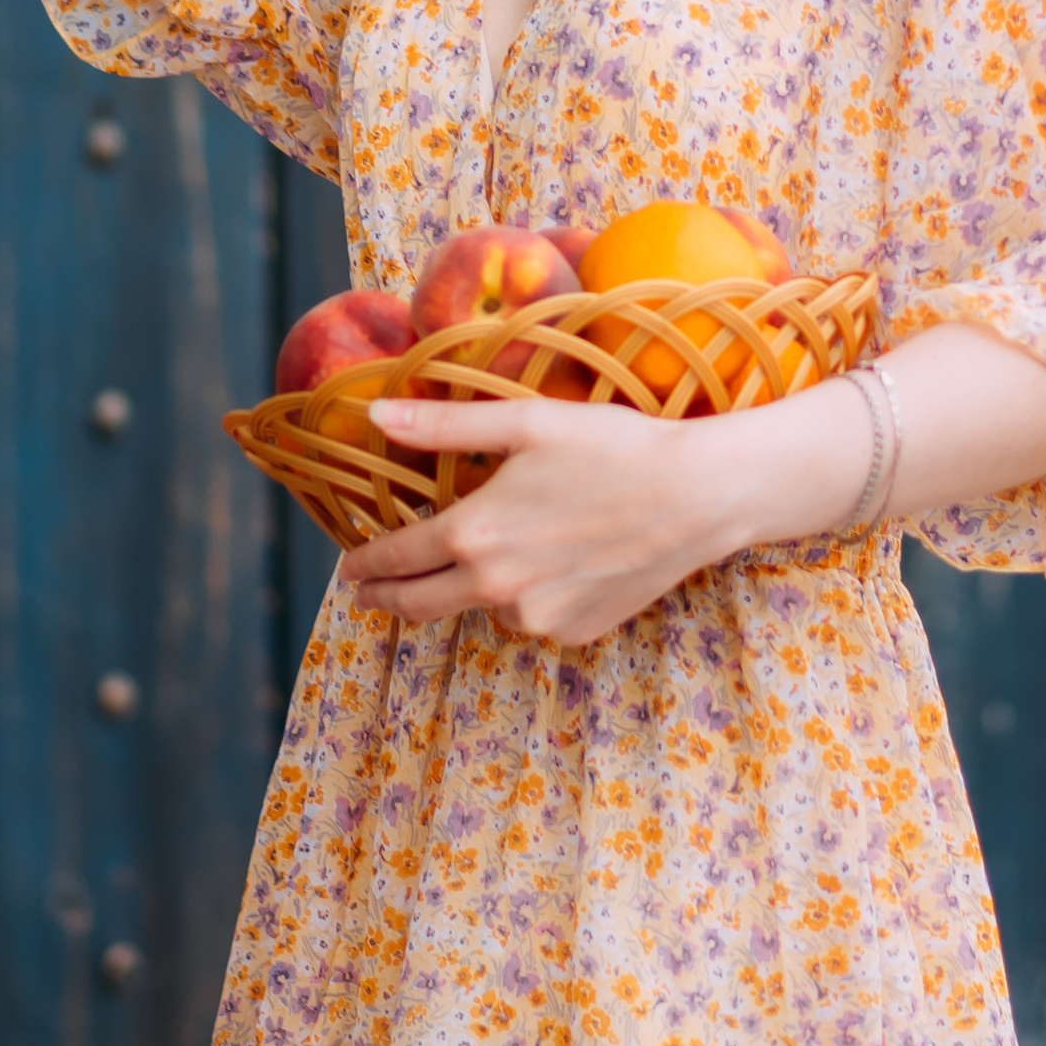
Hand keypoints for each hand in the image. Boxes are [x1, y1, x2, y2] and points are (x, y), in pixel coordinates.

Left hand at [342, 393, 733, 647]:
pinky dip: (529, 597)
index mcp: (474, 535)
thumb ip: (443, 425)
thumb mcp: (524, 423)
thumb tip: (375, 413)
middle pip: (419, 604)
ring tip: (498, 552)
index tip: (349, 568)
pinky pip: (532, 617)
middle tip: (367, 594)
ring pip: (484, 607)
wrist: (696, 496)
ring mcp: (537, 617)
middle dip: (386, 599)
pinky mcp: (574, 632)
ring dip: (475, 589)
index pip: (396, 558)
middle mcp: (497, 588)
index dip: (366, 563)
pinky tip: (558, 562)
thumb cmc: (612, 447)